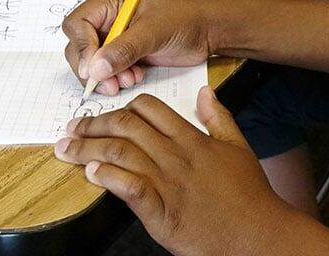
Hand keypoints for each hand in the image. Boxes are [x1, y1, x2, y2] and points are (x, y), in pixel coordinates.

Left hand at [54, 90, 293, 255]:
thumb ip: (218, 118)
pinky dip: (108, 178)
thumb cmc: (250, 196)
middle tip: (71, 128)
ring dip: (88, 149)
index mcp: (192, 140)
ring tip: (67, 149)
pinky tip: (92, 174)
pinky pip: (130, 188)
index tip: (102, 114)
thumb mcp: (238, 147)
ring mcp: (168, 184)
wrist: (261, 236)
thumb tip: (205, 92)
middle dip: (92, 125)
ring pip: (121, 153)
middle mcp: (176, 157)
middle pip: (126, 126)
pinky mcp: (163, 213)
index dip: (120, 107)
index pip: (149, 109)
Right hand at [62, 0, 212, 95]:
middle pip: (78, 46)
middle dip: (93, 67)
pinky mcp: (121, 54)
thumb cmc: (185, 19)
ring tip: (128, 80)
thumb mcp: (153, 31)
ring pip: (90, 62)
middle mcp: (106, 18)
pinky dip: (115, 79)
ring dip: (105, 76)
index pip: (77, 24)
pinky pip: (105, 70)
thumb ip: (123, 49)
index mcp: (109, 1)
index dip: (82, 48)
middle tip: (111, 83)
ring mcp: (113, 37)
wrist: (207, 31)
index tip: (93, 69)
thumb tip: (95, 68)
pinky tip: (134, 78)